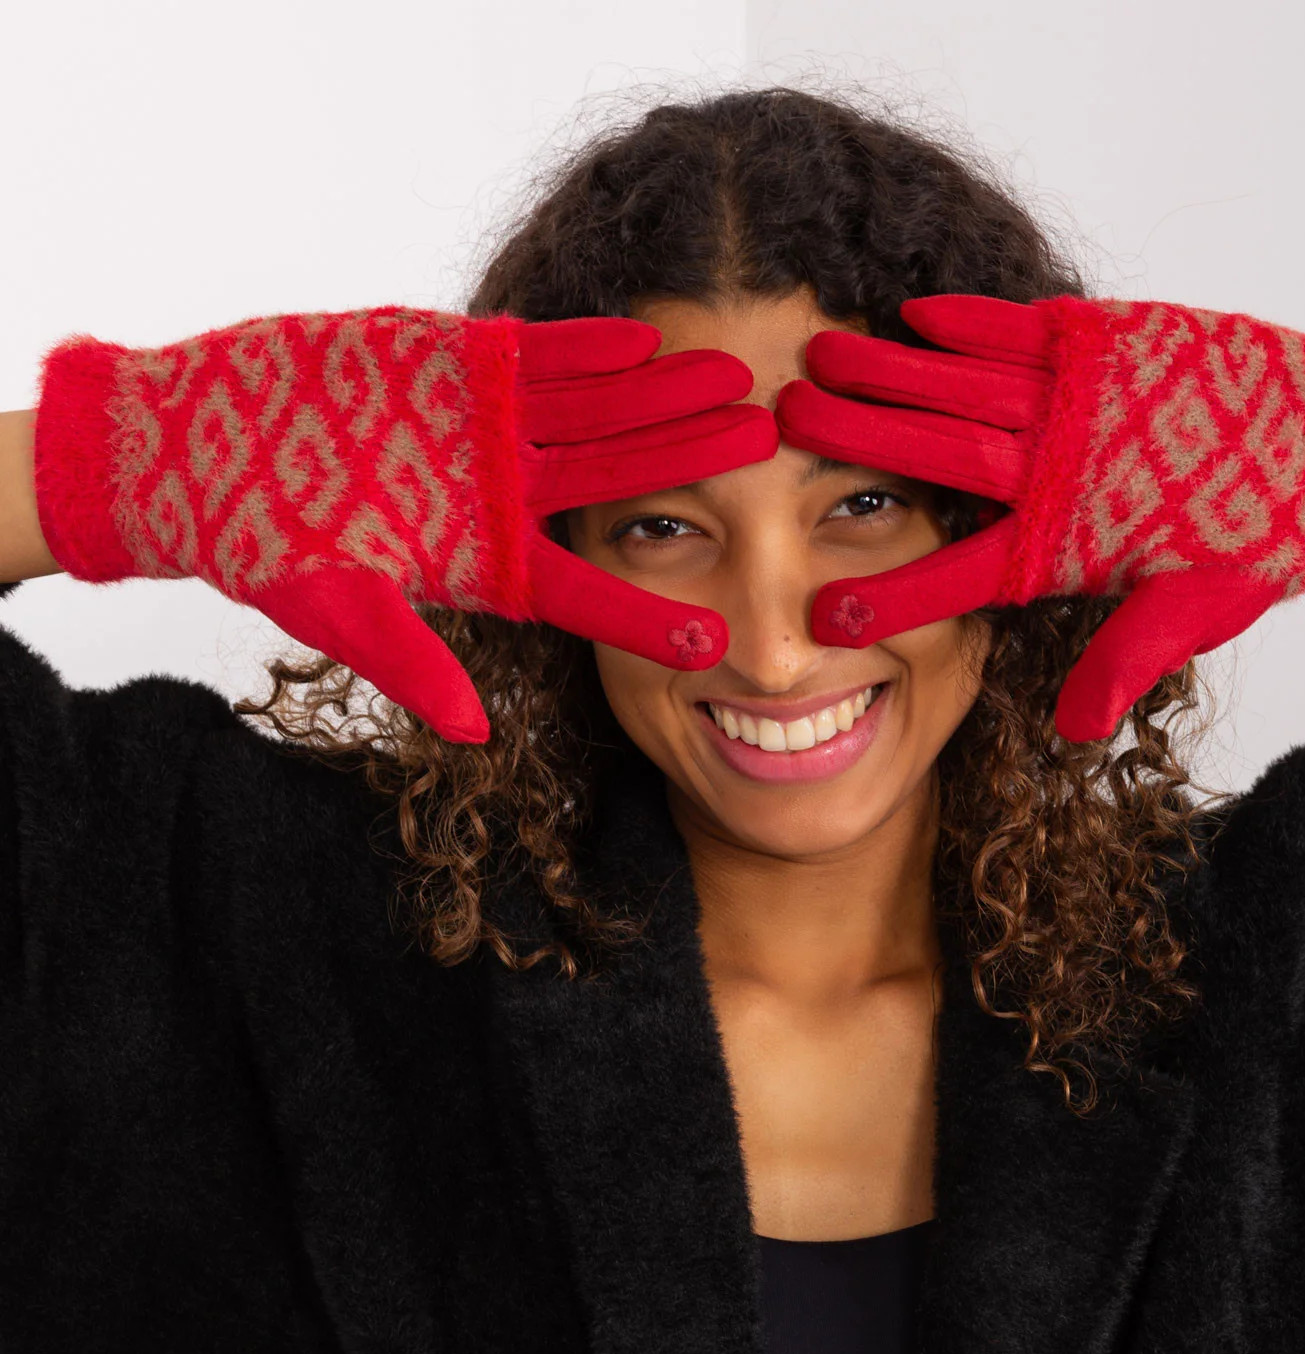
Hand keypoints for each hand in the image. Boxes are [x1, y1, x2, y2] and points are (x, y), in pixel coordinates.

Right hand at [32, 307, 777, 740]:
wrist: (201, 451)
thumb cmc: (261, 546)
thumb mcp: (335, 613)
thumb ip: (410, 660)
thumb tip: (473, 734)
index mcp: (489, 567)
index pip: (587, 596)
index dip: (648, 618)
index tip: (717, 645)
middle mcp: (506, 498)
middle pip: (618, 488)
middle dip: (690, 472)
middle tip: (770, 461)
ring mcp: (487, 427)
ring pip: (596, 411)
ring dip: (663, 396)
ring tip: (739, 380)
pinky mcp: (456, 362)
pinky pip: (538, 353)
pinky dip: (587, 345)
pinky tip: (647, 336)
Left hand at [776, 294, 1304, 739]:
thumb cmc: (1259, 546)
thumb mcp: (1195, 612)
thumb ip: (1129, 659)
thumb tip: (1076, 729)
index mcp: (1051, 550)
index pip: (956, 576)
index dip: (894, 595)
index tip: (824, 616)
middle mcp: (1040, 478)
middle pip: (934, 462)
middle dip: (861, 444)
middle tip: (781, 430)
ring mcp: (1064, 411)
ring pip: (962, 391)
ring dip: (893, 375)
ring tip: (820, 359)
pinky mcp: (1098, 348)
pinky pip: (1023, 336)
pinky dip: (974, 323)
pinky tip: (914, 311)